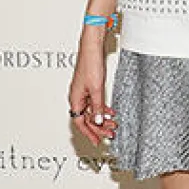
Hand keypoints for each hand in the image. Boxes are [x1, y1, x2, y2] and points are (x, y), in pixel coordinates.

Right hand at [67, 28, 117, 146]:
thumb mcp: (97, 88)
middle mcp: (77, 97)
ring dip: (102, 118)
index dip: (90, 133)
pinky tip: (110, 111)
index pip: (81, 123)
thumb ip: (97, 106)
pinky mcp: (89, 86)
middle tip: (110, 133)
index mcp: (75, 99)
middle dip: (99, 127)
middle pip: (87, 118)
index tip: (98, 141)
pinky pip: (94, 102)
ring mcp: (83, 92)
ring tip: (113, 124)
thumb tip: (98, 121)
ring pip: (92, 110)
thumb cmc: (91, 64)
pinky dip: (102, 108)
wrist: (92, 47)